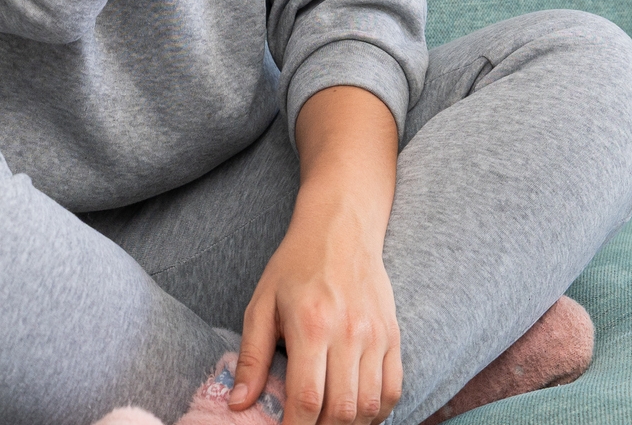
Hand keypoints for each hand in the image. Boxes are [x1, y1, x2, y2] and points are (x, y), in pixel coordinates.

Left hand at [231, 87, 402, 424]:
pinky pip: (392, 390)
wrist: (342, 227)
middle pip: (342, 411)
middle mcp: (348, 333)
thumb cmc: (295, 265)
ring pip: (370, 406)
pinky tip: (355, 414)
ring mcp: (376, 336)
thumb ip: (252, 357)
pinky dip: (376, 412)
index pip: (307, 399)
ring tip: (326, 424)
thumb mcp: (261, 304)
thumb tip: (238, 403)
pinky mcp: (393, 336)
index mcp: (311, 325)